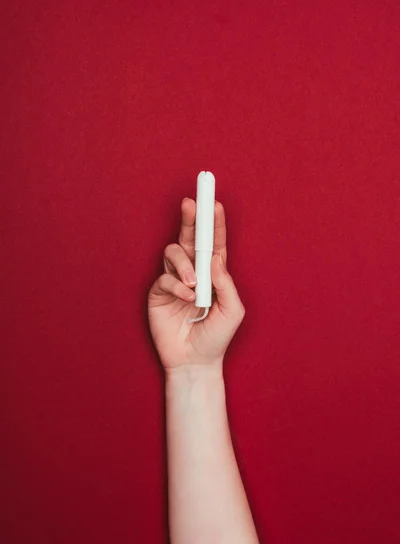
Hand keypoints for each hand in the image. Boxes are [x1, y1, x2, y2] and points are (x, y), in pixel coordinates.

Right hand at [147, 197, 245, 373]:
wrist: (195, 361)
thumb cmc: (217, 336)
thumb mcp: (233, 310)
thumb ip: (225, 282)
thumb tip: (215, 257)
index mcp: (214, 272)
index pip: (214, 242)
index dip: (214, 222)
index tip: (214, 203)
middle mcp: (193, 271)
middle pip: (191, 238)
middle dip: (191, 219)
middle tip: (191, 203)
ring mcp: (175, 280)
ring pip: (173, 253)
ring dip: (184, 263)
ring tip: (193, 283)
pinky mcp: (159, 292)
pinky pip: (164, 278)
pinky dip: (176, 286)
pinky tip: (187, 298)